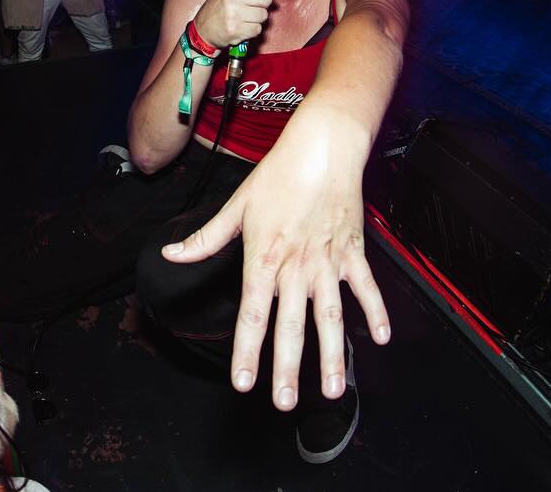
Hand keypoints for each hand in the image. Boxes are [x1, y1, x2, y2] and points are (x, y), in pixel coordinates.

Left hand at [161, 125, 389, 410]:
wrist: (321, 148)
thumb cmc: (277, 175)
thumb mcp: (235, 207)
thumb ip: (206, 240)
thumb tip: (172, 254)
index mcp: (264, 258)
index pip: (252, 314)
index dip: (246, 351)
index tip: (243, 382)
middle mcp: (296, 266)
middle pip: (291, 325)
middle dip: (287, 367)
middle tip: (284, 402)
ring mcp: (328, 261)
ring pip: (331, 316)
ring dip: (333, 354)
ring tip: (334, 389)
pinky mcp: (353, 251)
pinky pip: (365, 287)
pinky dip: (375, 312)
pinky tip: (378, 339)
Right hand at [191, 0, 276, 49]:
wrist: (203, 30)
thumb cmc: (219, 7)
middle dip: (262, 4)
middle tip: (251, 7)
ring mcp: (233, 13)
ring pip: (264, 15)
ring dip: (257, 19)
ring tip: (245, 18)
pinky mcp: (235, 29)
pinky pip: (258, 29)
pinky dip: (252, 30)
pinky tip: (242, 26)